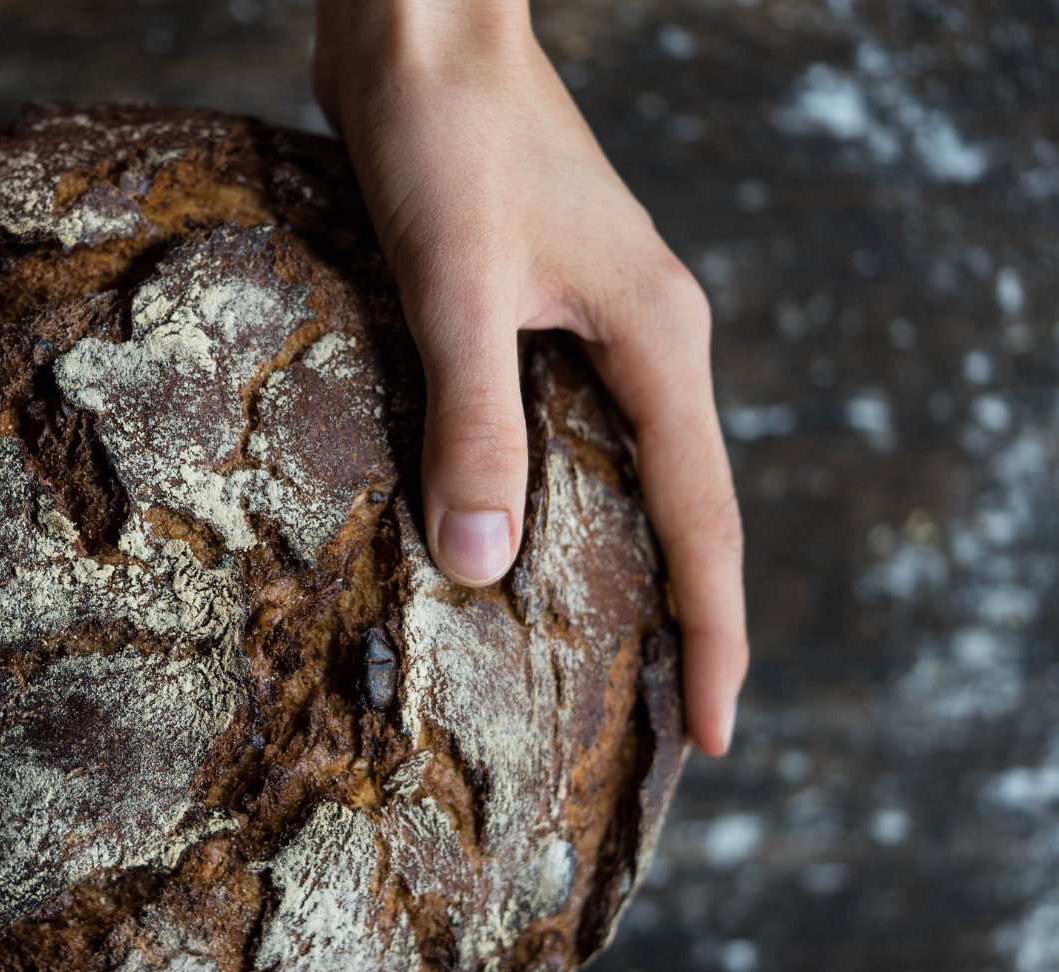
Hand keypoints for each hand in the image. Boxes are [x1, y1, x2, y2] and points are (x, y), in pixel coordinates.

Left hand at [313, 0, 747, 754]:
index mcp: (654, 342)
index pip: (705, 522)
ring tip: (598, 661)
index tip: (714, 738)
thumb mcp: (455, 287)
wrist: (419, 26)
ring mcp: (591, 322)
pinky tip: (513, 539)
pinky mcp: (534, 307)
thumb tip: (481, 566)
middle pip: (682, 508)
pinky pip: (563, 429)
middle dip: (681, 620)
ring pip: (623, 471)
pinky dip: (553, 498)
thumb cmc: (444, 134)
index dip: (713, 636)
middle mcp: (642, 339)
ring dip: (620, 564)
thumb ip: (473, 423)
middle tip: (662, 728)